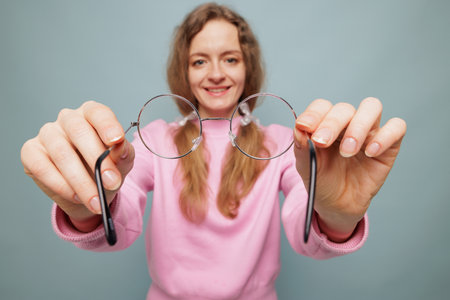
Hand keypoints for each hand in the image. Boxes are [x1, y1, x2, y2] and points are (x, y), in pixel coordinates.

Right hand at [21, 101, 134, 230]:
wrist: (89, 191)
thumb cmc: (106, 169)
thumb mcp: (122, 161)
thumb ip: (123, 153)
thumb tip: (121, 147)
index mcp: (91, 114)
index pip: (98, 113)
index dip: (107, 125)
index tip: (117, 140)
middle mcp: (68, 119)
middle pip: (79, 132)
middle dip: (97, 160)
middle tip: (111, 182)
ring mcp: (47, 134)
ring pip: (61, 154)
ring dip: (81, 181)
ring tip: (95, 200)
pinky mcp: (31, 152)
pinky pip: (42, 168)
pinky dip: (61, 185)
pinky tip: (75, 196)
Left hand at [294, 97, 406, 241]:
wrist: (337, 205)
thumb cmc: (322, 180)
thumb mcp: (306, 165)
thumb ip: (302, 146)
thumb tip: (300, 129)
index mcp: (325, 123)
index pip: (321, 106)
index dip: (313, 114)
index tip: (305, 128)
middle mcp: (347, 123)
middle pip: (344, 108)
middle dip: (332, 123)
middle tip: (322, 143)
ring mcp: (369, 131)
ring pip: (371, 107)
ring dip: (358, 126)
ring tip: (348, 151)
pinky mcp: (389, 145)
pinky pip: (396, 127)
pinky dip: (384, 137)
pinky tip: (370, 152)